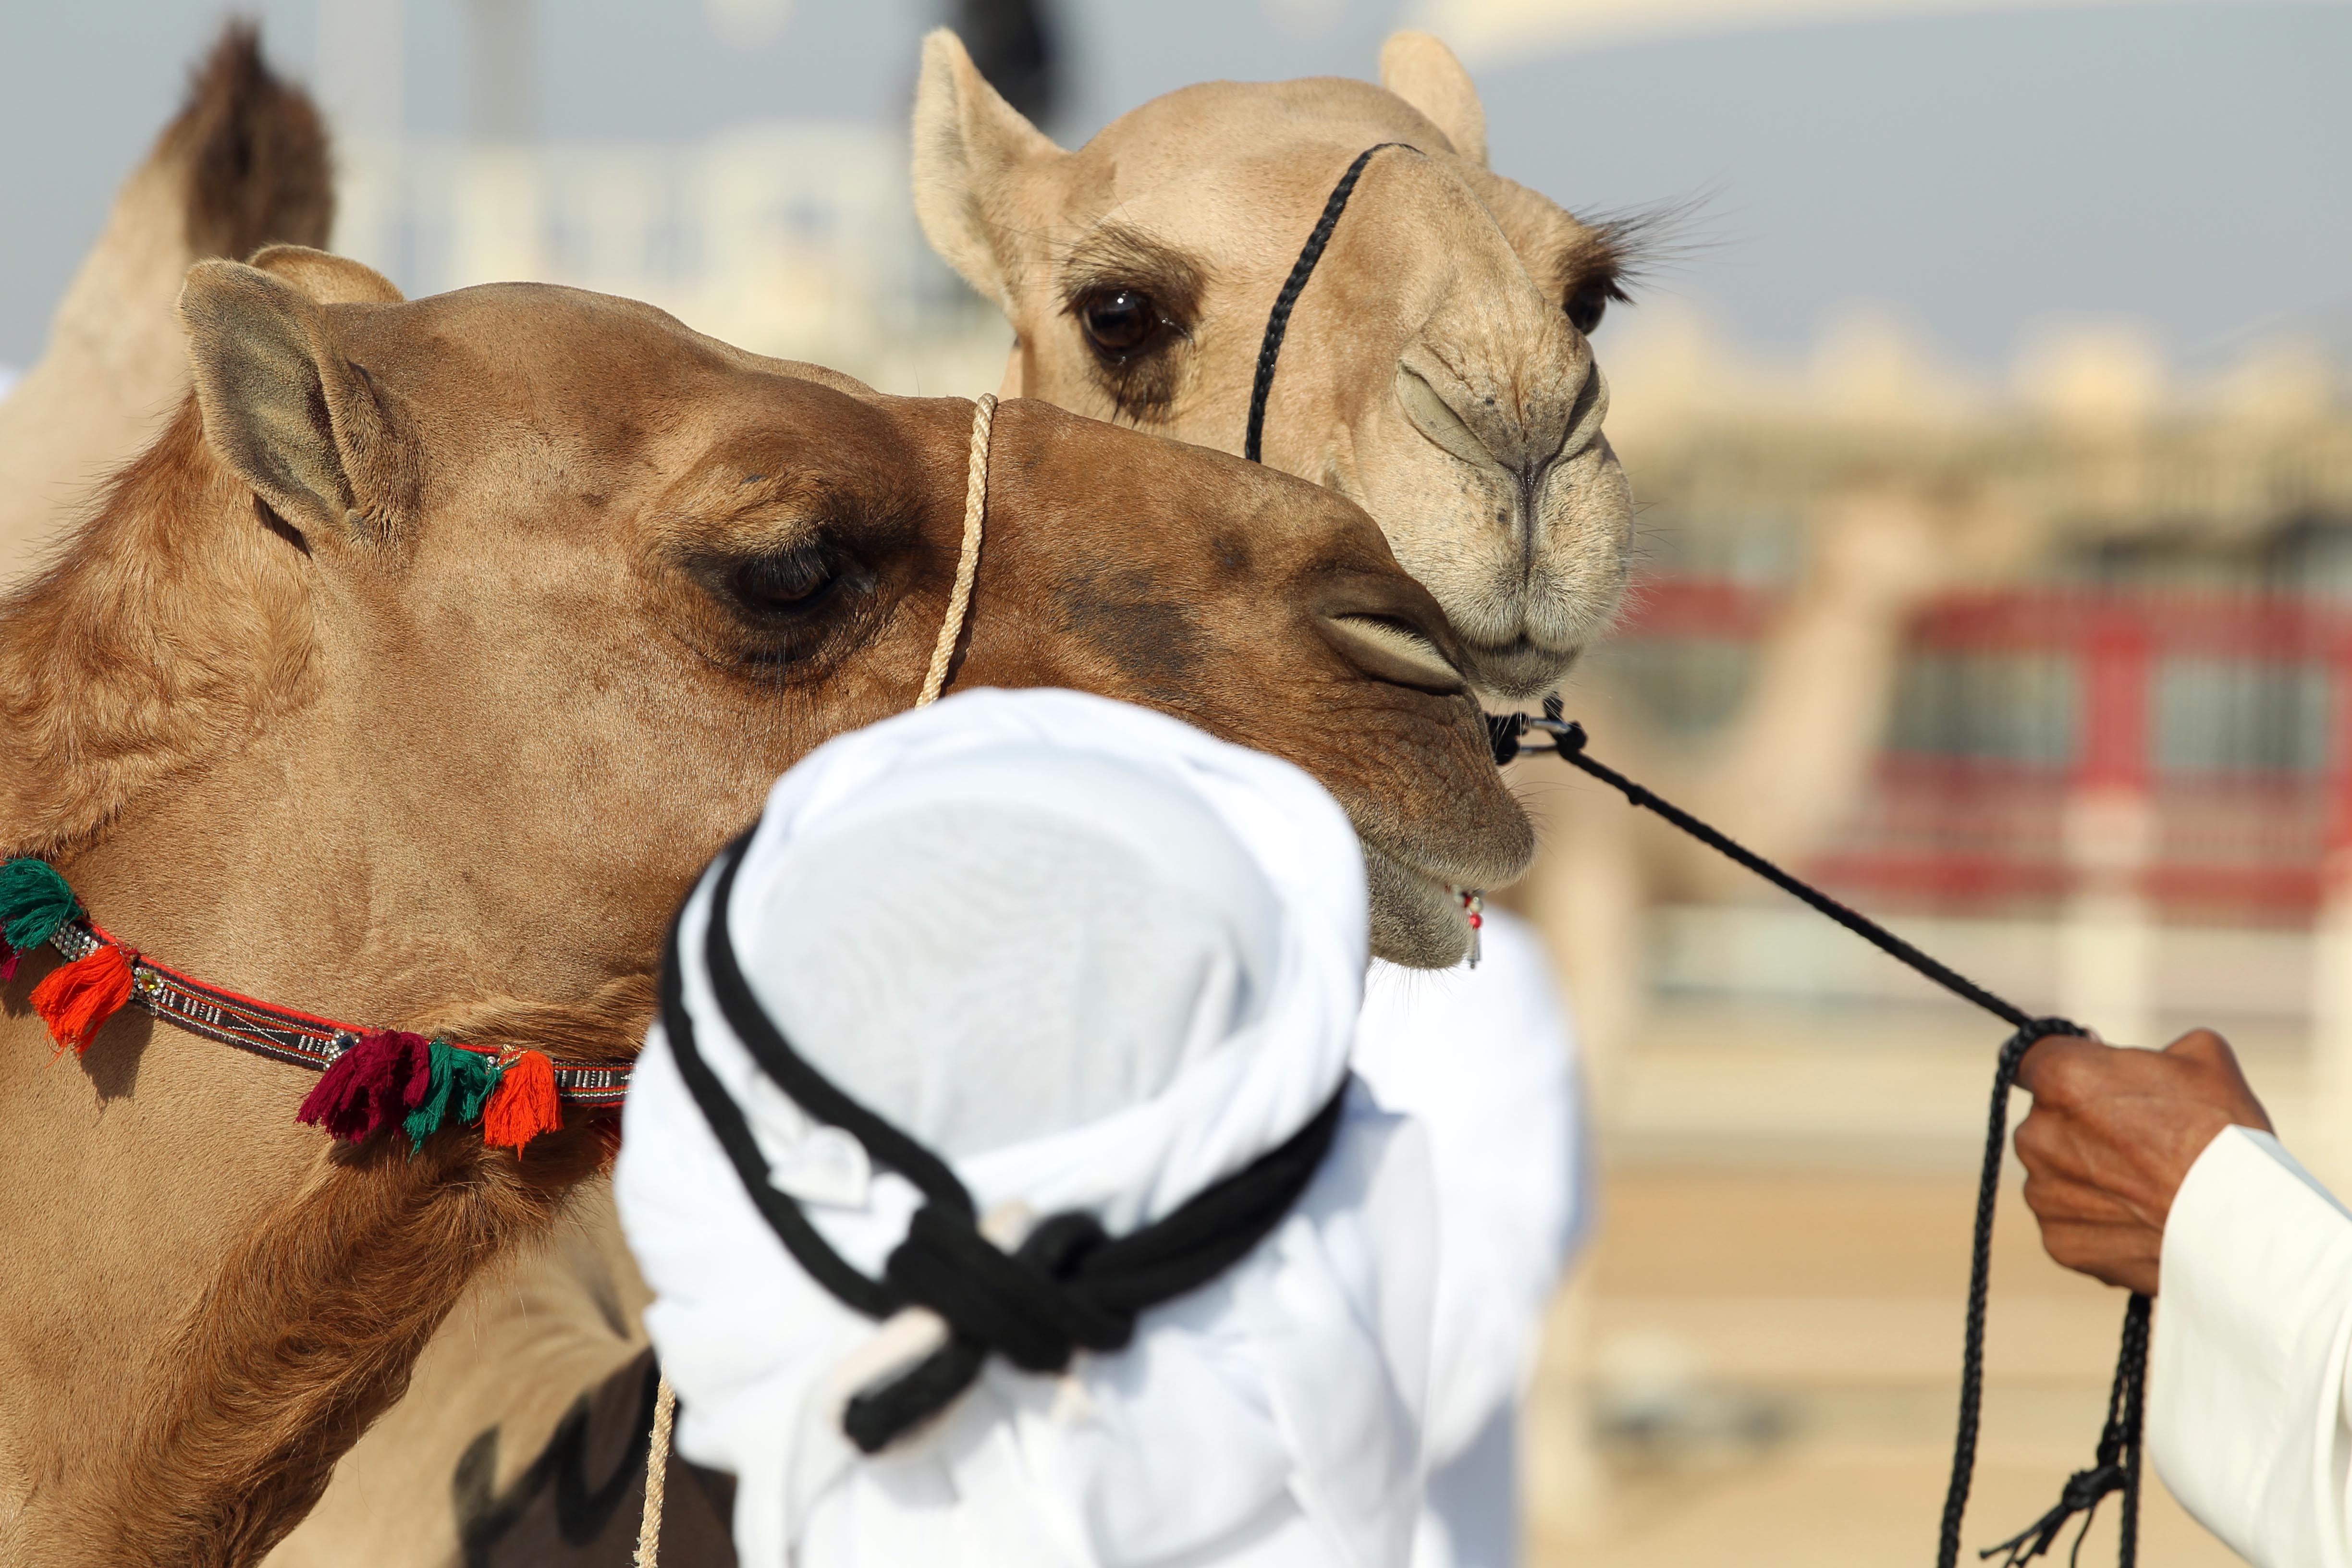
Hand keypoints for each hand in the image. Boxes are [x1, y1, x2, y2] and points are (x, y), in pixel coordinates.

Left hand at [2012, 1029, 2272, 1295]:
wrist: (2240, 1229)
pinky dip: (2100, 1221)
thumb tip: (2114, 1054)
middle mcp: (2037, 1134)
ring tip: (2149, 1187)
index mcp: (2062, 1078)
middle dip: (2085, 1126)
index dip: (2055, 1064)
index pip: (2028, 1059)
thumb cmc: (2223, 1136)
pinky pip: (2071, 1221)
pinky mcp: (2058, 1240)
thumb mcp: (2202, 1056)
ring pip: (2057, 1173)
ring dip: (2090, 1175)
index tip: (2078, 1076)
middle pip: (2049, 1120)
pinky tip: (2143, 1221)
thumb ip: (2148, 1048)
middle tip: (2142, 1142)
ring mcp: (2043, 1192)